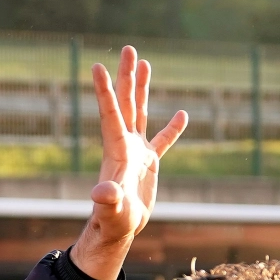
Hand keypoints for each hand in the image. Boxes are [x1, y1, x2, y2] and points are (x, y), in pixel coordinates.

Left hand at [69, 46, 187, 279]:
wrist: (117, 230)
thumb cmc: (113, 221)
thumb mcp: (112, 210)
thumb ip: (107, 199)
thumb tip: (101, 192)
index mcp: (117, 150)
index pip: (111, 114)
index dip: (105, 90)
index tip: (96, 66)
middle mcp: (125, 145)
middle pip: (126, 103)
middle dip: (126, 76)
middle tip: (128, 48)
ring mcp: (137, 152)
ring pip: (140, 112)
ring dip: (142, 88)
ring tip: (144, 63)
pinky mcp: (149, 164)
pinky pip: (162, 140)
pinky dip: (172, 128)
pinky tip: (183, 114)